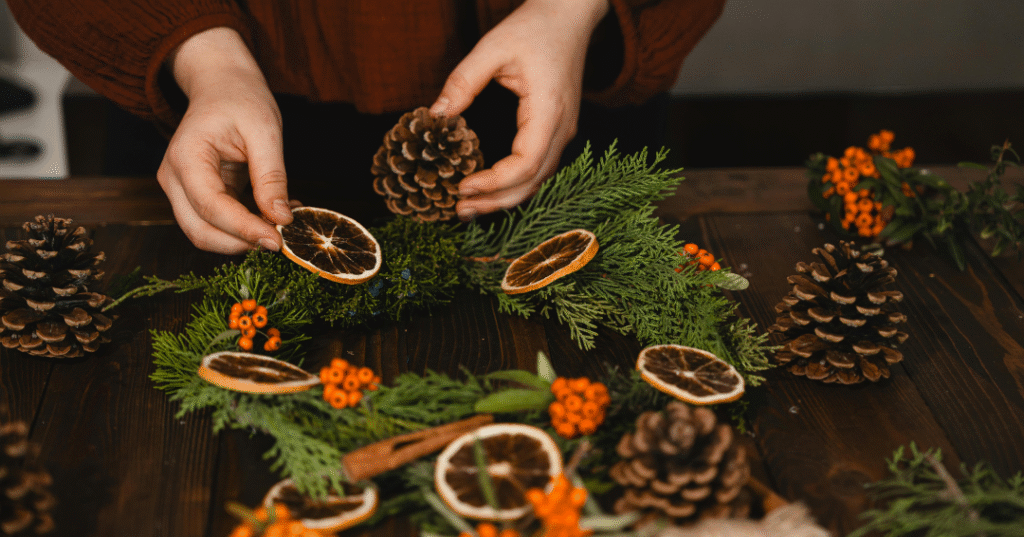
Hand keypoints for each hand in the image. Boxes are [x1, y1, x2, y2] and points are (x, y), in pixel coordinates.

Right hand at [158, 27, 293, 253]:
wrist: (222, 85)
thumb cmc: (241, 98)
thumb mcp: (265, 131)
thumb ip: (271, 177)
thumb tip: (281, 219)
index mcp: (186, 157)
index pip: (211, 207)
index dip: (244, 229)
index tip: (278, 240)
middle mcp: (174, 178)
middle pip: (200, 231)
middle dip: (241, 242)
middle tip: (282, 238)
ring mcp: (181, 189)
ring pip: (205, 234)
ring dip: (243, 238)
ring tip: (281, 221)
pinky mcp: (196, 196)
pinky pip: (216, 224)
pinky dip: (244, 228)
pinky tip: (273, 214)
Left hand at [430, 0, 609, 219]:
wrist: (570, 16)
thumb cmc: (535, 27)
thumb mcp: (492, 47)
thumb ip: (463, 81)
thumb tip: (436, 115)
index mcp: (549, 110)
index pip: (526, 163)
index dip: (495, 182)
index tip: (463, 186)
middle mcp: (562, 128)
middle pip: (534, 182)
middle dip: (497, 201)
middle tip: (459, 211)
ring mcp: (564, 132)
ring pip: (539, 180)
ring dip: (506, 197)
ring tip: (470, 207)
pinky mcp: (557, 130)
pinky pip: (539, 168)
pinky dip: (515, 184)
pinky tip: (491, 189)